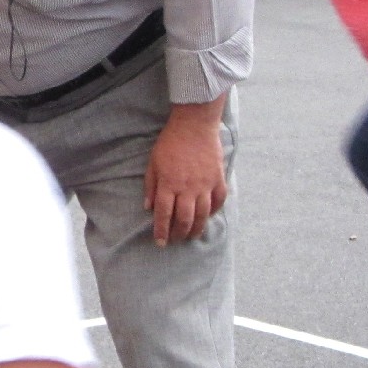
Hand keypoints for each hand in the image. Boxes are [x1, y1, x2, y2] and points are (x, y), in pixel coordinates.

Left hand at [144, 103, 227, 245]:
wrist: (194, 125)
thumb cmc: (170, 142)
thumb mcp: (153, 162)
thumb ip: (151, 186)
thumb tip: (148, 207)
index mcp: (169, 184)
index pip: (164, 215)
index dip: (161, 231)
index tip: (160, 242)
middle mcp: (188, 188)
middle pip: (185, 220)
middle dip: (179, 234)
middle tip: (175, 240)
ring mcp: (205, 185)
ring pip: (203, 215)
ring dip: (197, 229)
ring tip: (192, 235)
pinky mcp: (218, 179)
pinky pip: (219, 201)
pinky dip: (214, 211)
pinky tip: (208, 216)